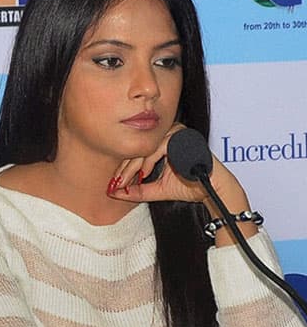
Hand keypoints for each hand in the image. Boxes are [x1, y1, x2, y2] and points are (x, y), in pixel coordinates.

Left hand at [107, 124, 229, 204]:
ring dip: (133, 167)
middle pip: (138, 150)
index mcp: (162, 142)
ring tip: (126, 181)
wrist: (212, 190)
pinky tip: (144, 174)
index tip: (113, 184)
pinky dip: (148, 162)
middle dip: (124, 169)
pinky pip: (158, 148)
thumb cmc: (190, 186)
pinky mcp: (181, 138)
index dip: (123, 169)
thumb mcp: (156, 189)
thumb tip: (114, 192)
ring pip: (145, 149)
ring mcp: (176, 134)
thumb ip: (137, 190)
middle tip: (115, 184)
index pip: (137, 152)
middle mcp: (168, 134)